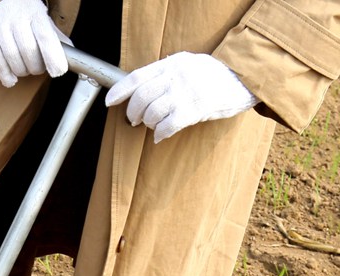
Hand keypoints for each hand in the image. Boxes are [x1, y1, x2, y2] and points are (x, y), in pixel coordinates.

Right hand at [0, 0, 70, 88]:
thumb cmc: (23, 13)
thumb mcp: (41, 18)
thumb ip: (55, 37)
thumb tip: (72, 57)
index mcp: (34, 12)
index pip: (45, 36)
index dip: (52, 56)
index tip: (58, 71)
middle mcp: (15, 17)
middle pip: (29, 53)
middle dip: (36, 67)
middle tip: (38, 67)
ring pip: (14, 61)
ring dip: (23, 72)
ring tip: (25, 68)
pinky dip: (6, 76)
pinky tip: (12, 78)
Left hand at [105, 52, 256, 142]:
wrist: (242, 80)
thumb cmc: (211, 75)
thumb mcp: (187, 64)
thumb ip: (164, 73)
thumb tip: (138, 89)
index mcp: (172, 63)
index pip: (137, 77)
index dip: (119, 91)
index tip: (109, 102)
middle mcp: (176, 77)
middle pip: (141, 99)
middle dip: (132, 114)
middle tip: (134, 120)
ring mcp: (185, 93)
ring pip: (152, 114)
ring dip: (148, 124)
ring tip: (154, 125)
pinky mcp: (194, 110)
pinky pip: (167, 127)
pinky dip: (160, 134)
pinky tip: (161, 135)